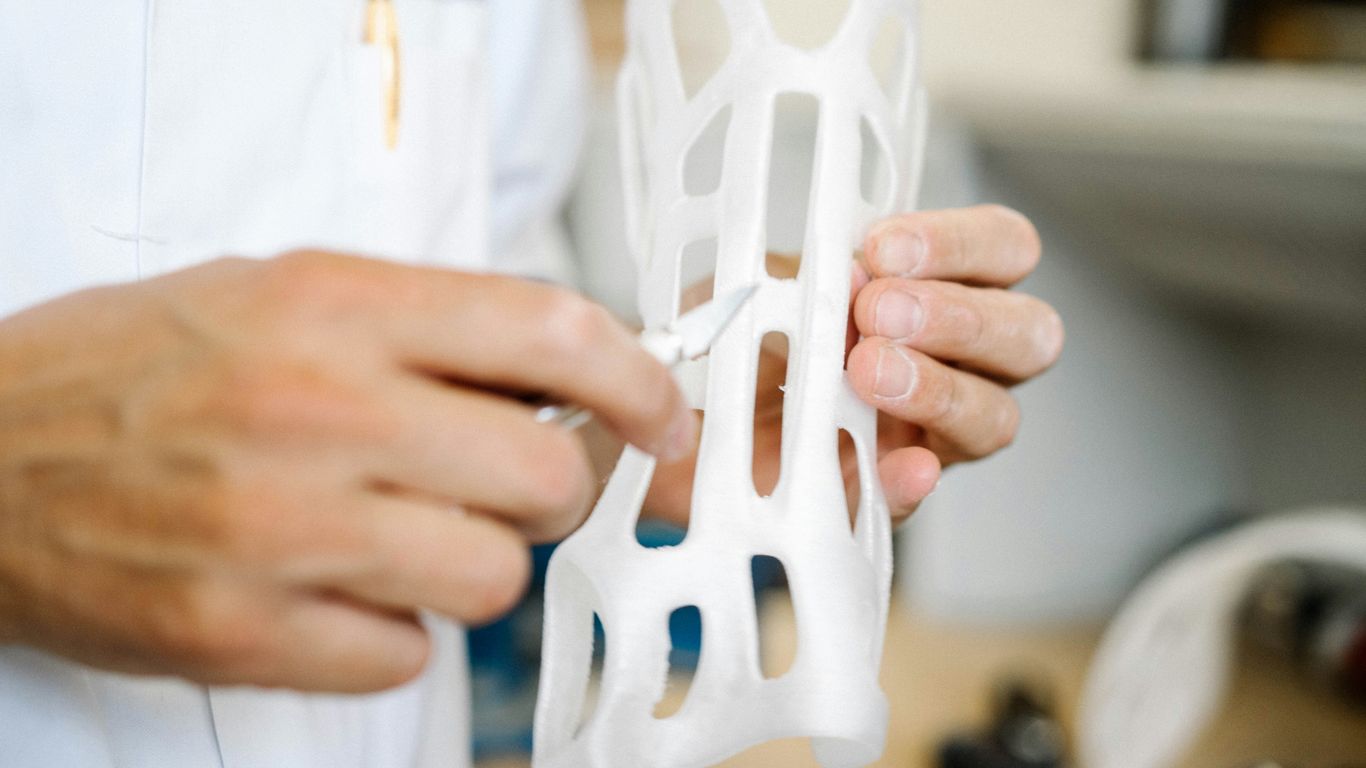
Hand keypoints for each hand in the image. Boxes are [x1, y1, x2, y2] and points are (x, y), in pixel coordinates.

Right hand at [0, 252, 694, 692]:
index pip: (551, 331)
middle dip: (554, 488)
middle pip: (547, 474)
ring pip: (493, 577)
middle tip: (509, 482)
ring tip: (405, 537)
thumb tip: (568, 375)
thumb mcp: (283, 292)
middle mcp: (316, 410)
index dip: (639, 379)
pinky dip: (392, 631)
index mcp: (334, 306)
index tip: (664, 412)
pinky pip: (406, 656)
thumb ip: (427, 326)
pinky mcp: (240, 633)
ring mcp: (278, 530)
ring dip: (473, 564)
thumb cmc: (135, 367)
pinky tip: (336, 590)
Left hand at [645, 206, 1061, 525]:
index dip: (959, 244)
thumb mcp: (762, 289)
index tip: (883, 249)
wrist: (680, 421)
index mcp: (939, 291)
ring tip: (867, 372)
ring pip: (997, 414)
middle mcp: (958, 361)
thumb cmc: (738, 339)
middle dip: (956, 315)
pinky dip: (910, 478)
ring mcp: (933, 433)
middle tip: (879, 312)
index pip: (1002, 251)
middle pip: (1029, 334)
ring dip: (938, 385)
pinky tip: (895, 462)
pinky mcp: (886, 495)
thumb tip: (846, 282)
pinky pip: (919, 494)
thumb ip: (806, 280)